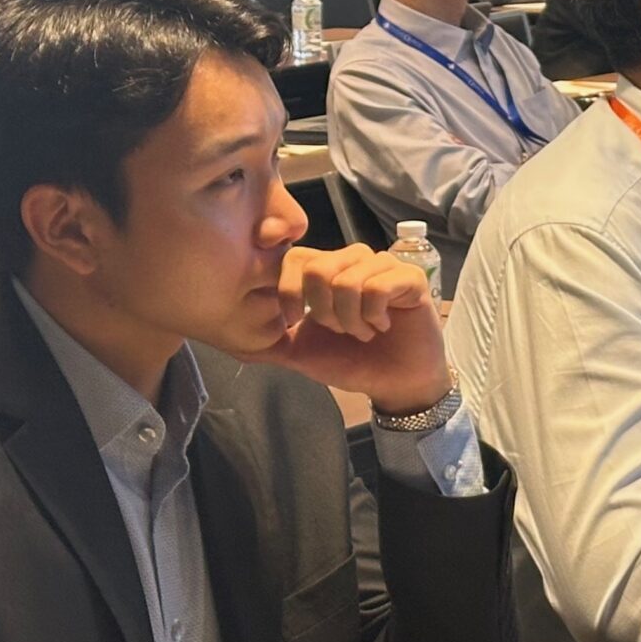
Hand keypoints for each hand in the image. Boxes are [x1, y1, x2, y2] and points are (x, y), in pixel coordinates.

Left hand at [249, 244, 449, 414]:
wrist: (395, 383)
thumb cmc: (351, 363)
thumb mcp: (301, 352)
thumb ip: (270, 342)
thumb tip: (230, 340)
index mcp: (326, 272)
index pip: (295, 258)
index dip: (289, 291)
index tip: (293, 322)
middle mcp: (353, 261)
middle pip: (318, 268)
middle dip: (322, 311)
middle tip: (340, 331)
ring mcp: (383, 266)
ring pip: (348, 280)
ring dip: (351, 318)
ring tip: (363, 332)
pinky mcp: (410, 279)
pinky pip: (378, 287)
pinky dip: (374, 315)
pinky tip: (383, 325)